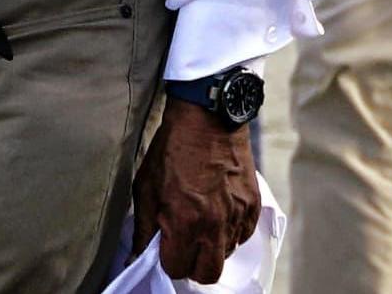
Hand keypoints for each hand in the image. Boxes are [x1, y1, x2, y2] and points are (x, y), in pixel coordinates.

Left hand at [130, 99, 258, 283]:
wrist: (207, 118)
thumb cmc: (172, 150)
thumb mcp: (145, 188)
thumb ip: (143, 228)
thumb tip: (138, 254)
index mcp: (185, 222)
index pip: (178, 269)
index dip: (169, 261)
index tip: (166, 247)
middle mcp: (214, 224)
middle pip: (208, 273)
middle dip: (194, 265)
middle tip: (185, 246)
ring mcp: (238, 214)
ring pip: (228, 254)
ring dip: (213, 246)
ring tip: (202, 223)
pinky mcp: (253, 203)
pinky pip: (244, 234)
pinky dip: (231, 231)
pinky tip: (219, 212)